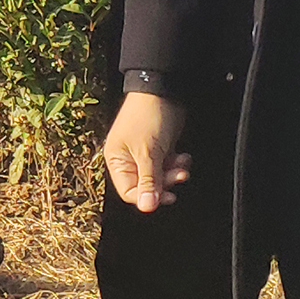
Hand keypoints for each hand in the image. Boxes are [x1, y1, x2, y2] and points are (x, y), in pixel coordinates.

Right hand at [102, 93, 192, 211]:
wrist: (162, 90)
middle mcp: (127, 159)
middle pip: (146, 186)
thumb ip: (148, 181)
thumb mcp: (149, 152)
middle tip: (179, 175)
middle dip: (165, 182)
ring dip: (173, 173)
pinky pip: (166, 165)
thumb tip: (146, 208)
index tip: (168, 196)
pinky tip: (183, 156)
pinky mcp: (157, 147)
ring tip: (183, 164)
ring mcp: (143, 153)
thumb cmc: (149, 118)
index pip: (130, 192)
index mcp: (117, 160)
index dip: (148, 197)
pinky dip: (176, 163)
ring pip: (158, 176)